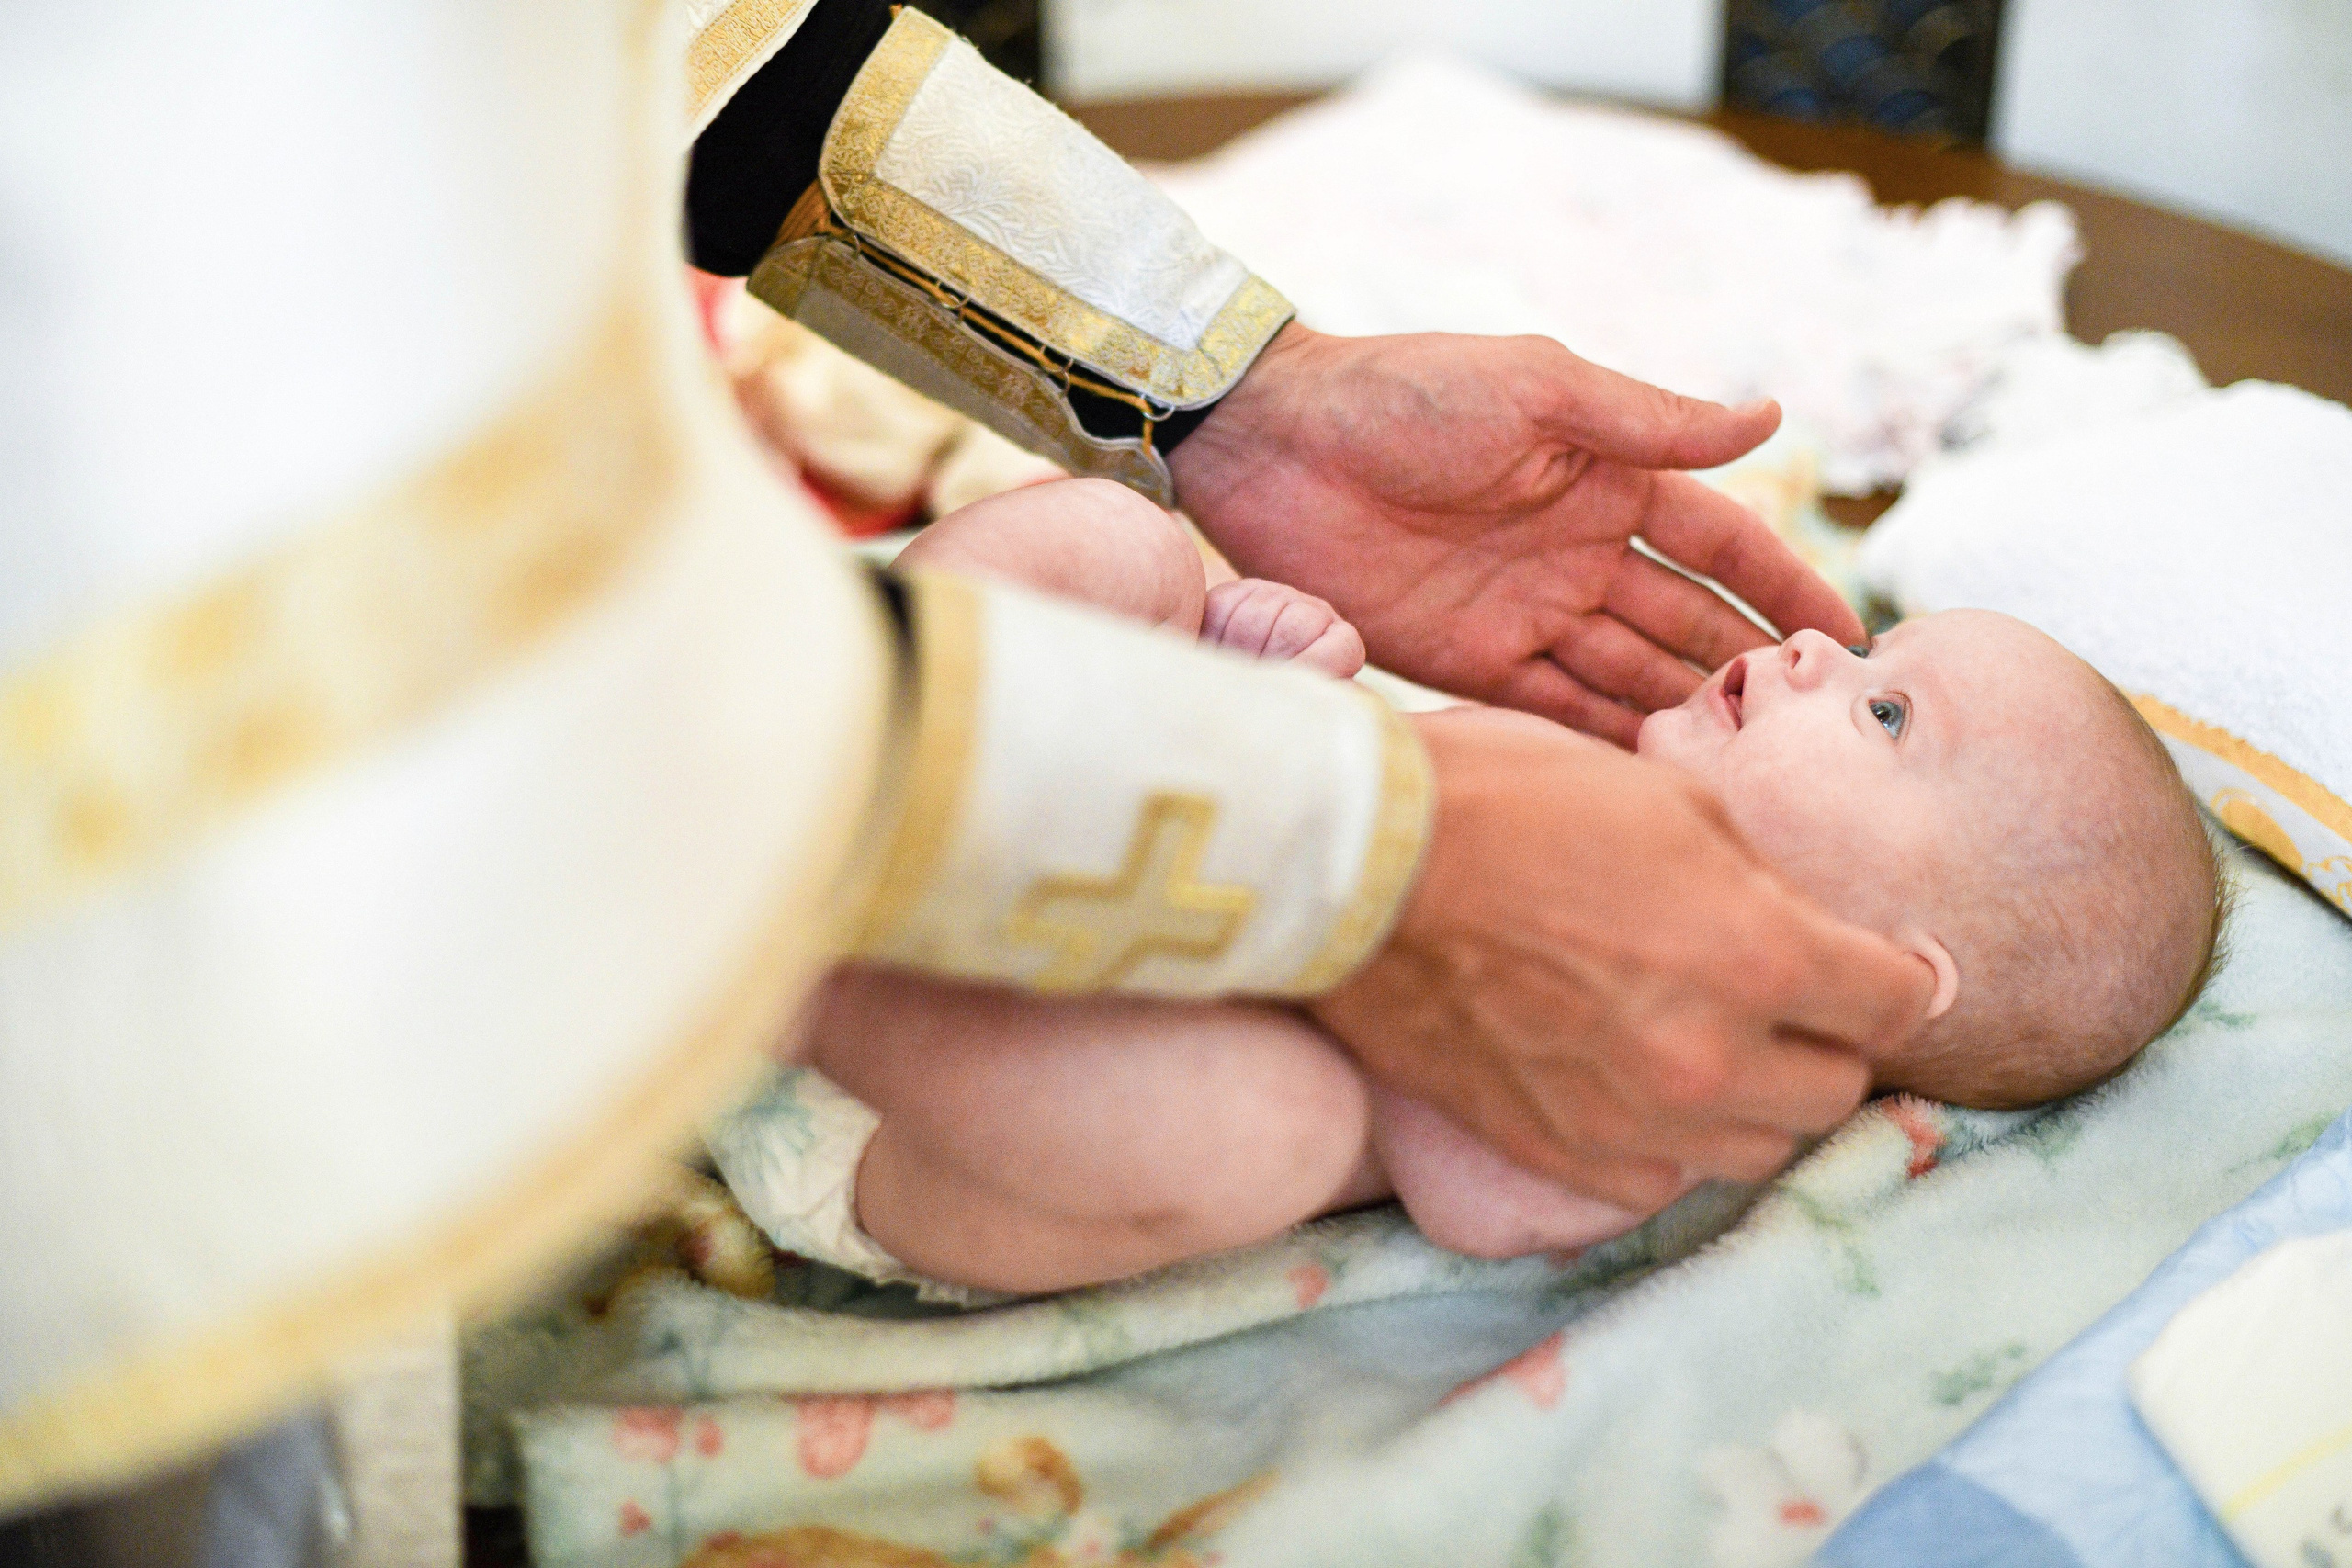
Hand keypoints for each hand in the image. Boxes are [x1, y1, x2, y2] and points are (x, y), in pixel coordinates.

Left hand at [1169, 325, 1863, 746]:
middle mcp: (1578, 554)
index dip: (1784, 587)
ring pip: (1631, 676)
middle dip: (1748, 671)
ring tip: (1755, 773)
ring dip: (1687, 716)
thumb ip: (1650, 420)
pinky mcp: (1466, 664)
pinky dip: (1605, 743)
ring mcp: (1525, 614)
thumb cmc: (1402, 392)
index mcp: (1607, 480)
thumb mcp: (1537, 386)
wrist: (1271, 444)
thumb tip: (1773, 418)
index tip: (1850, 639)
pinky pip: (1553, 712)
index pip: (1721, 545)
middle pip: (1686, 624)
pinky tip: (1661, 781)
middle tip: (1819, 735)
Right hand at [1311, 708, 1932, 1210]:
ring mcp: (1629, 1120)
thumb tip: (1803, 915)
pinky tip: (1637, 1083)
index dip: (1898, 975)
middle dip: (1828, 1041)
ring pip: (1755, 1149)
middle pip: (1835, 1091)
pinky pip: (1659, 1181)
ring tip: (1715, 1043)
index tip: (1885, 966)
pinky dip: (1668, 1141)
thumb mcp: (1661, 795)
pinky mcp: (1554, 1152)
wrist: (1353, 865)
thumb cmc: (1501, 797)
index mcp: (1756, 952)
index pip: (1895, 1001)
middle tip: (1793, 999)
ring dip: (1756, 1100)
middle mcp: (1709, 1058)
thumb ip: (1756, 873)